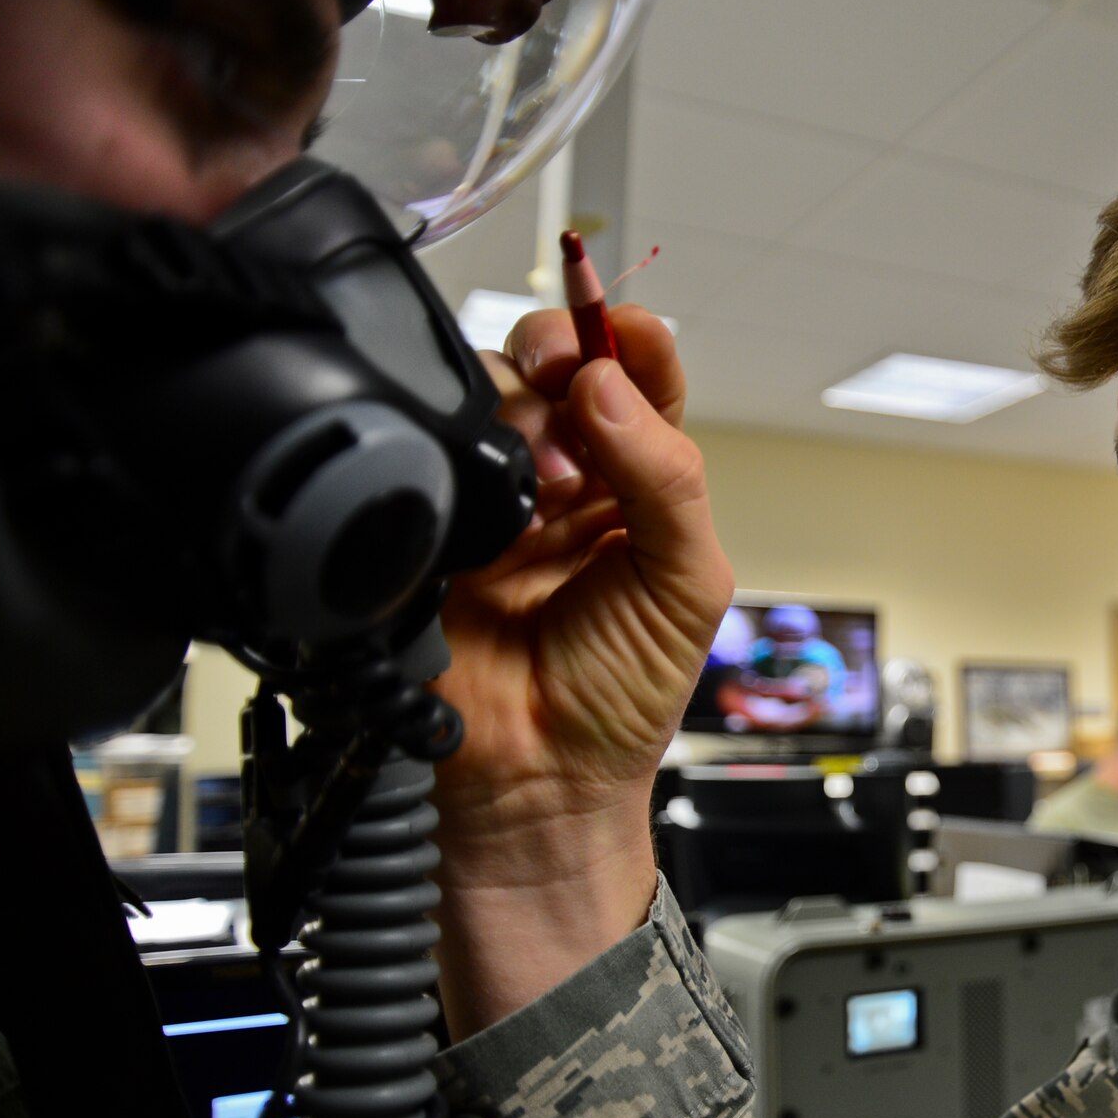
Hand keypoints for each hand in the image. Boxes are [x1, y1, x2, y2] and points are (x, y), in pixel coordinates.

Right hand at [427, 304, 732, 1036]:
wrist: (539, 783)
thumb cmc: (625, 696)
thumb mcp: (687, 586)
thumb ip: (668, 480)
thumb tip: (614, 386)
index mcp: (641, 480)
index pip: (637, 375)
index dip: (626, 339)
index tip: (617, 334)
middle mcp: (568, 477)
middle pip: (555, 364)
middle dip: (559, 350)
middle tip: (565, 379)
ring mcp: (496, 497)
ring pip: (490, 395)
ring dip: (519, 409)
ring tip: (544, 477)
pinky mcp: (435, 523)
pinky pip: (430, 453)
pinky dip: (457, 450)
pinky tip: (493, 494)